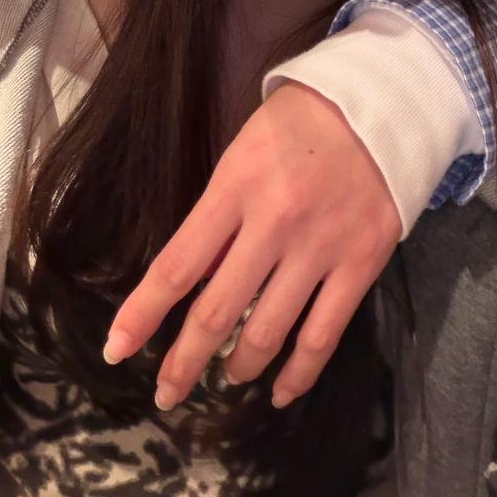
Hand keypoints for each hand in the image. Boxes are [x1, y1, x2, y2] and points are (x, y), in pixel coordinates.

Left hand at [103, 82, 402, 409]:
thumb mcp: (243, 152)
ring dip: (239, 367)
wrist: (381, 105)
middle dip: (184, 361)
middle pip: (217, 311)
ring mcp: (319, 248)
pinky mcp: (360, 264)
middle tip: (167, 392)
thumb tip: (196, 276)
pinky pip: (323, 334)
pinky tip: (282, 391)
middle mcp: (273, 224)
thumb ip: (220, 213)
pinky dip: (299, 373)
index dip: (142, 314)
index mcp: (235, 189)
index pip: (177, 265)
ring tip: (227, 377)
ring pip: (268, 332)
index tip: (116, 349)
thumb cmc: (300, 121)